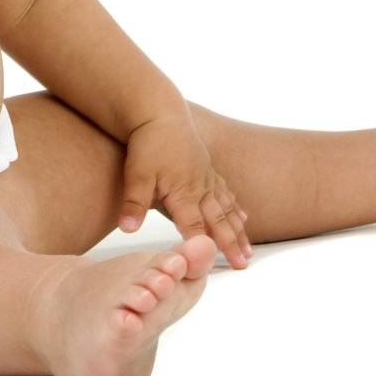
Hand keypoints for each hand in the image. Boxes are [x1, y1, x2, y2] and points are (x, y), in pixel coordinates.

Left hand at [117, 114, 253, 268]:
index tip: (213, 264)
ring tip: (249, 249)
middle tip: (244, 264)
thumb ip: (133, 203)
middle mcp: (200, 188)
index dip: (203, 246)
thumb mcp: (136, 174)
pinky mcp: (206, 169)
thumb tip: (127, 229)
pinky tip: (243, 215)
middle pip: (218, 221)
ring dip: (238, 230)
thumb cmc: (147, 143)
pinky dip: (235, 207)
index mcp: (183, 193)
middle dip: (231, 244)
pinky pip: (225, 192)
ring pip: (227, 209)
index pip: (195, 227)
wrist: (158, 111)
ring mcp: (206, 178)